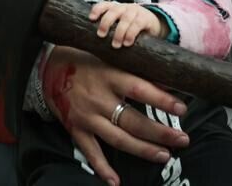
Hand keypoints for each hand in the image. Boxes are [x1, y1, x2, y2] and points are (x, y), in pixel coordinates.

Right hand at [43, 46, 189, 185]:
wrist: (49, 67)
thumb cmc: (87, 59)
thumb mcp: (111, 58)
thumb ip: (135, 70)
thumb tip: (166, 78)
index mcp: (110, 75)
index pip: (140, 89)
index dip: (162, 100)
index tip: (182, 108)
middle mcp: (99, 98)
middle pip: (133, 120)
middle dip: (160, 132)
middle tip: (182, 139)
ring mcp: (87, 116)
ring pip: (118, 139)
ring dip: (143, 149)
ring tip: (165, 155)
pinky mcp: (76, 128)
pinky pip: (90, 152)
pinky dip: (102, 168)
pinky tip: (116, 181)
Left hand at [89, 2, 167, 47]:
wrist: (154, 26)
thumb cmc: (132, 28)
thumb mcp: (121, 26)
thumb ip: (111, 29)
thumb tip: (94, 43)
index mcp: (116, 8)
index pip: (105, 5)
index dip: (97, 10)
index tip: (91, 18)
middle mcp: (125, 8)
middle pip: (114, 11)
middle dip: (106, 22)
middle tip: (101, 35)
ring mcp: (136, 12)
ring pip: (125, 18)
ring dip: (119, 32)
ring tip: (116, 45)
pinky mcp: (145, 18)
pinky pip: (137, 24)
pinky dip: (131, 34)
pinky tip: (128, 42)